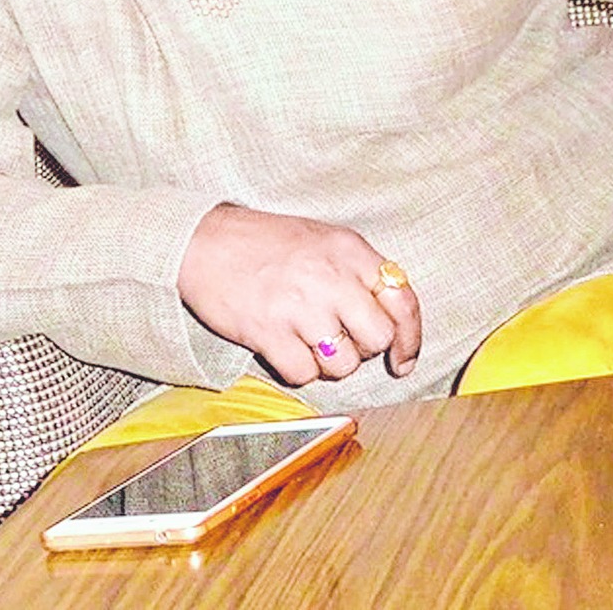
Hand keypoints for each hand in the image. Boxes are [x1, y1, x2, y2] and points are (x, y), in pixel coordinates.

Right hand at [178, 204, 420, 385]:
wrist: (202, 241)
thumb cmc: (263, 242)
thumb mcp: (321, 239)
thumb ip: (357, 272)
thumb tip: (392, 320)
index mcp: (348, 249)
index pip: (403, 299)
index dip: (410, 337)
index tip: (403, 358)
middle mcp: (331, 275)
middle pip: (378, 337)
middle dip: (364, 348)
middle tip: (340, 339)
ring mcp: (300, 304)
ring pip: (345, 364)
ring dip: (328, 363)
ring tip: (305, 339)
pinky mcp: (269, 331)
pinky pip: (304, 374)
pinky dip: (296, 369)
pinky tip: (281, 345)